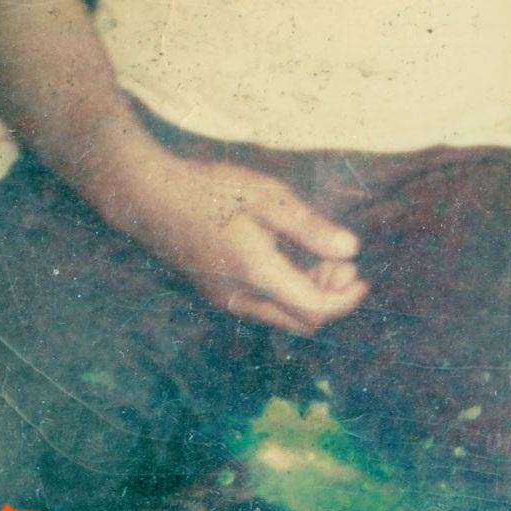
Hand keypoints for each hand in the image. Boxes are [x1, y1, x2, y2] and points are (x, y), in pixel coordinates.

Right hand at [103, 150, 367, 336]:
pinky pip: (262, 305)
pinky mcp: (215, 291)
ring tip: (320, 255)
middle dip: (330, 297)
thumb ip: (311, 228)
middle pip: (300, 320)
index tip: (363, 277)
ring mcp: (223, 298)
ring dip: (308, 294)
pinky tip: (292, 257)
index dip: (346, 299)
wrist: (148, 197)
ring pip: (281, 316)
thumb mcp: (269, 198)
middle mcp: (238, 297)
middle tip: (340, 260)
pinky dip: (286, 290)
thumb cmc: (211, 190)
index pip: (314, 309)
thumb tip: (351, 251)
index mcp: (256, 274)